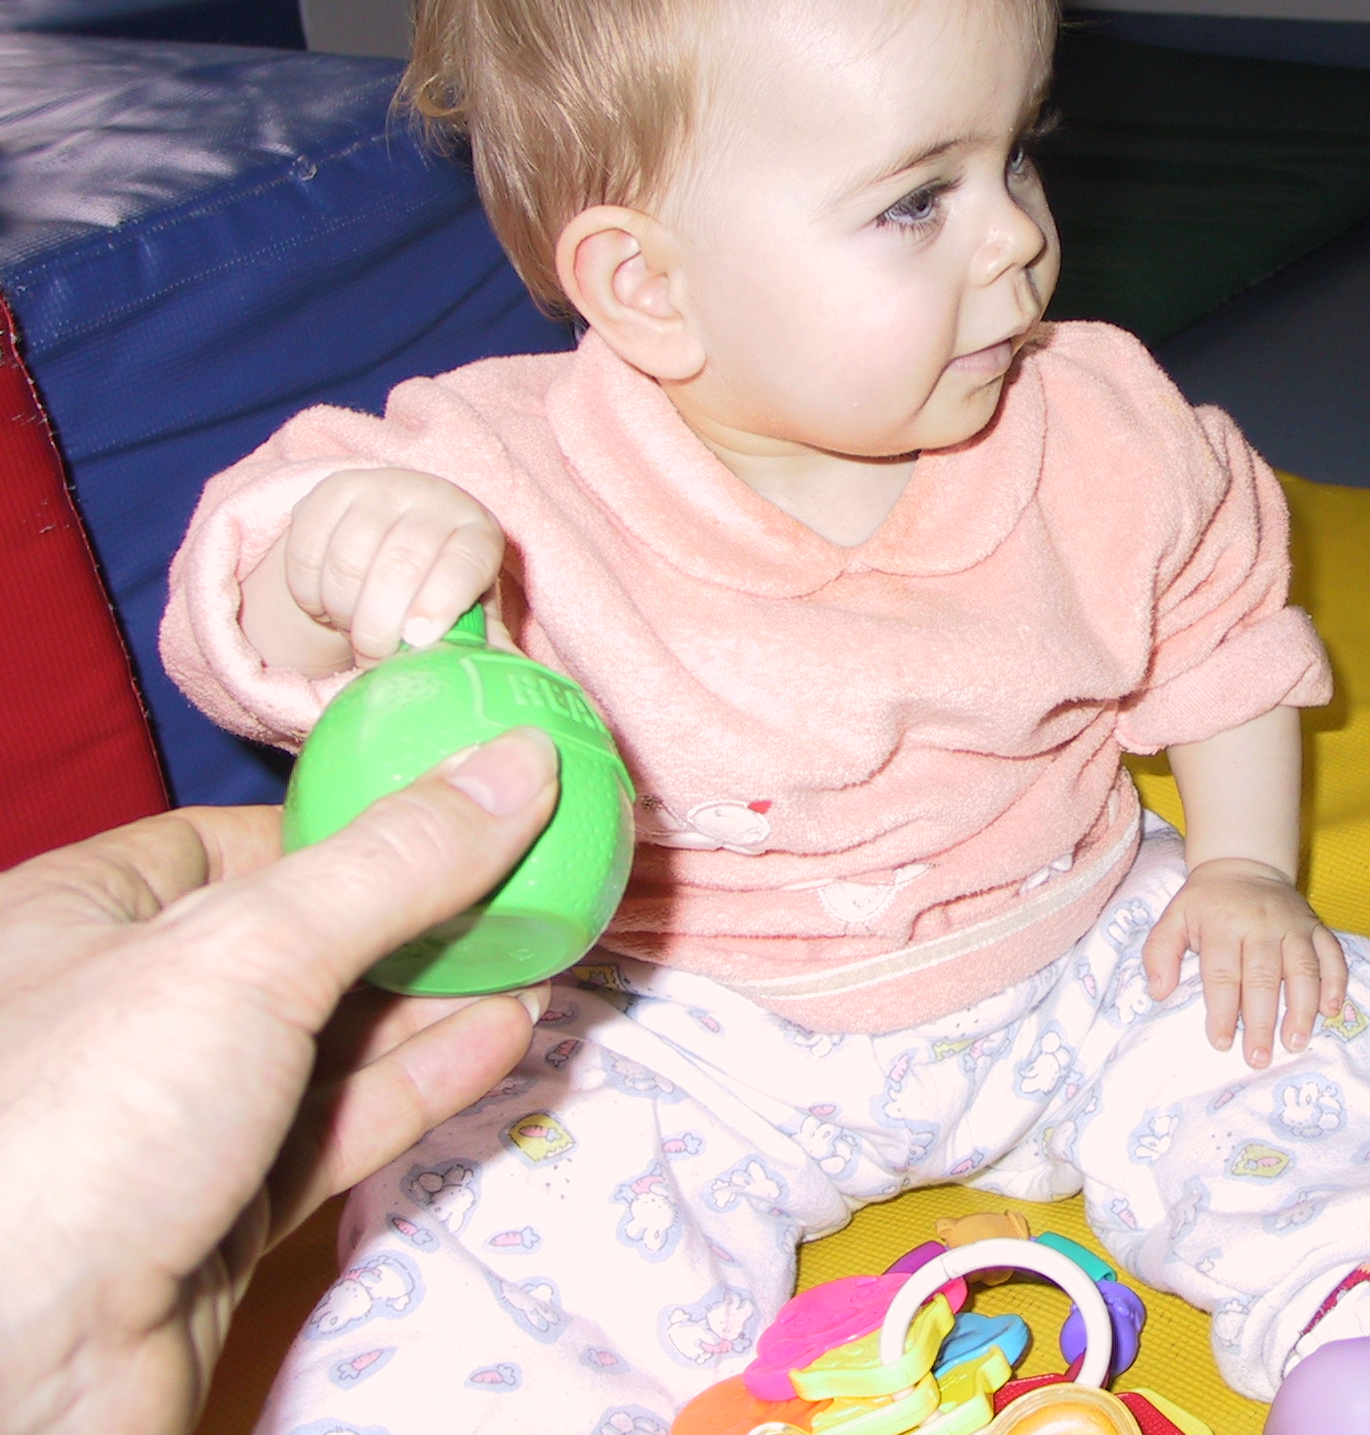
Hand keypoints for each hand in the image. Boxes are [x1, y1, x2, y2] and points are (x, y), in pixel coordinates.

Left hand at [0, 728, 558, 1434]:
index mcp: (82, 917)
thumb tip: (519, 763)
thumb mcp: (247, 951)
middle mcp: (123, 1011)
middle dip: (422, 914)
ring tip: (549, 950)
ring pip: (331, 1038)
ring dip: (443, 999)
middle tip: (536, 878)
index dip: (355, 820)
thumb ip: (393, 862)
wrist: (13, 1377)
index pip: (236, 842)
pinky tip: (506, 1034)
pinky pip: (340, 1124)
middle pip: (302, 938)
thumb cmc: (85, 1121)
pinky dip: (425, 1080)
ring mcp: (175, 1117)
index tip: (466, 803)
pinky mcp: (223, 1209)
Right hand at [253, 467, 504, 669]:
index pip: (464, 564)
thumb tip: (502, 678)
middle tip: (373, 656)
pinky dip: (308, 591)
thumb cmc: (438, 584)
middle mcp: (434, 499)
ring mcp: (382, 488)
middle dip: (380, 626)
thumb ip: (484, 642)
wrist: (390, 535)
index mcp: (478, 532)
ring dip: (342, 610)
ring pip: (348, 561)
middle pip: (400, 566)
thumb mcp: (468, 609)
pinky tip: (323, 603)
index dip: (440, 603)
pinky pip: (307, 550)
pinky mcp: (333, 488)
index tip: (417, 640)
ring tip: (351, 628)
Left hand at [1142, 857, 1348, 1068]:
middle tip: (1259, 1058)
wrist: (1245, 863)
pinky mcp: (1317, 926)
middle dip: (1261, 1021)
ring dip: (1301, 1009)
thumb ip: (1159, 952)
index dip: (1222, 1011)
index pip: (1223, 973)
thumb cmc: (1206, 902)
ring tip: (1295, 1042)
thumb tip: (1159, 992)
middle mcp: (1261, 924)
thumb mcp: (1174, 917)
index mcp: (1223, 924)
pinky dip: (1335, 983)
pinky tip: (1330, 1011)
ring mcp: (1294, 925)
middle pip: (1263, 977)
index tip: (1221, 1042)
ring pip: (1302, 969)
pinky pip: (1332, 955)